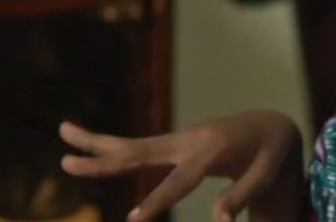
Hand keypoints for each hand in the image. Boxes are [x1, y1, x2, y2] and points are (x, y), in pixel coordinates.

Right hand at [59, 111, 304, 221]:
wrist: (272, 125)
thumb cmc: (272, 153)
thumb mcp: (269, 174)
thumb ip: (244, 195)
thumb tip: (220, 220)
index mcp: (211, 150)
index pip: (180, 181)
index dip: (158, 201)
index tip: (133, 221)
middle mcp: (188, 140)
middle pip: (139, 151)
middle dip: (104, 160)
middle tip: (66, 161)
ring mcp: (180, 138)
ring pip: (132, 143)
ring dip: (98, 141)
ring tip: (62, 131)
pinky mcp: (176, 143)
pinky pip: (140, 147)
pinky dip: (114, 148)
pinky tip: (92, 149)